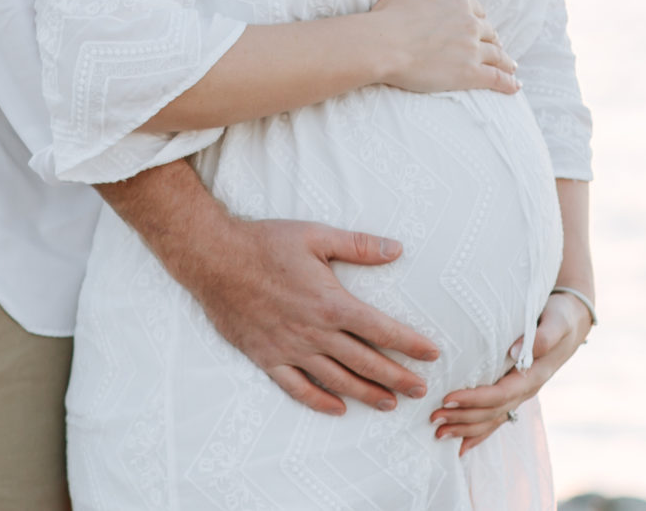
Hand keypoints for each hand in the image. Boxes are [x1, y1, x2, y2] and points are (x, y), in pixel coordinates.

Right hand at [173, 216, 443, 415]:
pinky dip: (319, 402)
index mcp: (331, 302)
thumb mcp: (316, 235)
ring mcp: (290, 349)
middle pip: (364, 362)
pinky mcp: (267, 358)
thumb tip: (397, 249)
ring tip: (389, 404)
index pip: (380, 329)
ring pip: (336, 380)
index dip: (409, 344)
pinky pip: (297, 388)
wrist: (213, 260)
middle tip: (420, 390)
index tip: (432, 354)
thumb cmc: (265, 243)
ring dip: (366, 394)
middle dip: (397, 377)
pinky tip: (338, 409)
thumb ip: (359, 245)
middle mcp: (314, 332)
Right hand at [369, 0, 517, 95]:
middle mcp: (470, 24)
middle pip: (489, 33)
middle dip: (494, 41)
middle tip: (497, 49)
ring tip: (511, 67)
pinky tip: (515, 86)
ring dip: (506, 61)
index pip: (478, 11)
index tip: (483, 29)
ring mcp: (472, 49)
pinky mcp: (469, 73)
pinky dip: (508, 82)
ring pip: (497, 55)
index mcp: (459, 2)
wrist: (384, 43)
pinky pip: (496, 78)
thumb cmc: (391, 13)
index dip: (480, 21)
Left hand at [432, 290, 591, 453]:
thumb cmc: (562, 317)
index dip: (473, 399)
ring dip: (465, 428)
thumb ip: (541, 337)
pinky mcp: (516, 391)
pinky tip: (461, 443)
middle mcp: (526, 390)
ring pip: (492, 419)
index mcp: (533, 376)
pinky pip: (496, 417)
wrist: (572, 321)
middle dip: (462, 417)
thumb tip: (516, 351)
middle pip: (491, 412)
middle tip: (433, 418)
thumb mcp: (556, 323)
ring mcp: (521, 394)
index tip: (447, 397)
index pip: (500, 394)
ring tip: (438, 432)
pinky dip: (478, 432)